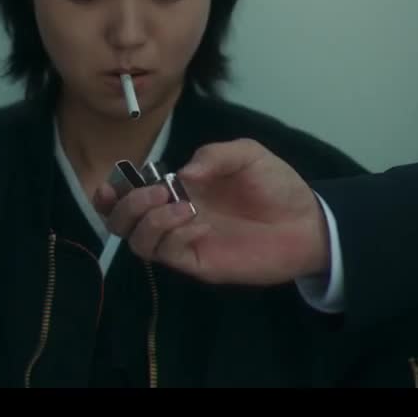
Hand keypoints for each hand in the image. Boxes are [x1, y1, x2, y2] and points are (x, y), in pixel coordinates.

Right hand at [93, 138, 329, 285]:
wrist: (306, 222)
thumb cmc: (276, 186)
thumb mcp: (247, 154)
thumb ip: (214, 155)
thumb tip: (182, 172)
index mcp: (178, 188)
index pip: (130, 194)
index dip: (112, 191)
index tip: (111, 183)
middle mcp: (173, 216)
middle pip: (123, 221)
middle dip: (127, 205)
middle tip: (157, 193)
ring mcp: (184, 241)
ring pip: (138, 241)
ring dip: (150, 220)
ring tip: (181, 206)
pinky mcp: (198, 262)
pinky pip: (168, 254)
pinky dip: (173, 236)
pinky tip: (197, 224)